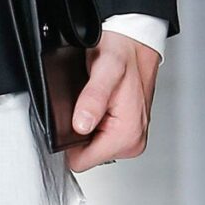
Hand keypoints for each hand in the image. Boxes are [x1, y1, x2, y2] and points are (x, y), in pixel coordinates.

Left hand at [65, 31, 159, 173]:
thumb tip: (81, 125)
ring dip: (85, 125)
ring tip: (93, 100)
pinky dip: (93, 121)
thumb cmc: (123, 53)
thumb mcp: (105, 70)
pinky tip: (98, 104)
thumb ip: (92, 99)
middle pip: (85, 155)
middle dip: (78, 131)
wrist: (135, 43)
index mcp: (127, 135)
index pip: (80, 161)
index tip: (73, 116)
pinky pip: (98, 137)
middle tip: (84, 104)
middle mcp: (132, 142)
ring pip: (90, 147)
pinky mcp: (126, 132)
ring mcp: (130, 138)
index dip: (69, 140)